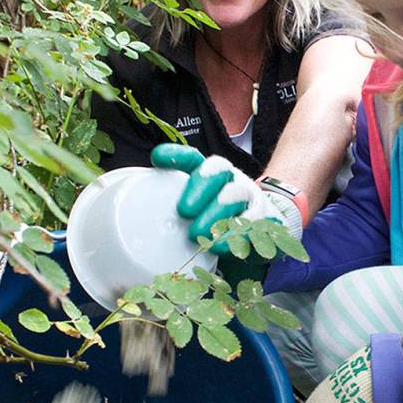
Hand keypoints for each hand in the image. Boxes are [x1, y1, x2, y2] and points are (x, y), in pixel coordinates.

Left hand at [150, 144, 301, 241]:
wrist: (263, 238)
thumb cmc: (217, 228)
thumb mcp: (194, 219)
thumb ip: (172, 217)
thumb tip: (135, 227)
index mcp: (208, 177)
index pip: (193, 159)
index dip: (177, 155)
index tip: (158, 158)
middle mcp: (229, 181)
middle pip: (217, 169)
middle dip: (200, 185)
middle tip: (183, 210)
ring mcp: (249, 198)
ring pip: (235, 194)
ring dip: (216, 212)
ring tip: (197, 232)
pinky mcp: (266, 218)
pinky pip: (254, 222)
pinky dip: (236, 235)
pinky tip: (220, 246)